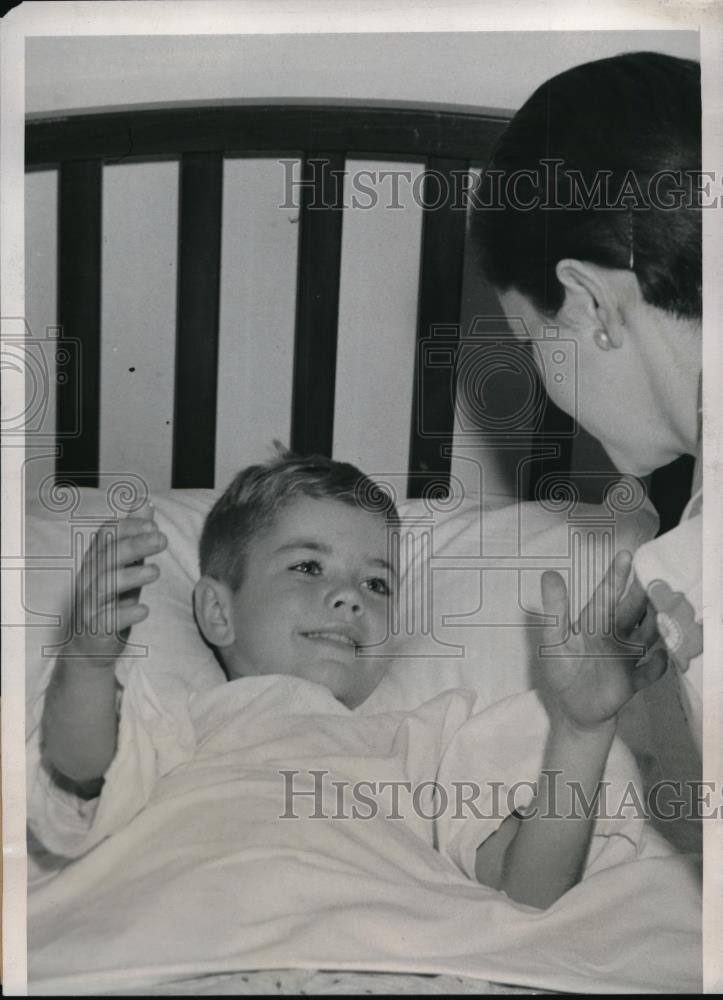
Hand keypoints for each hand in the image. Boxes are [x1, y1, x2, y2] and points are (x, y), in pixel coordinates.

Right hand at [65, 503, 166, 664]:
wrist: (90, 647)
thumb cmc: (110, 600)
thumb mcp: (124, 567)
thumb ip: (134, 537)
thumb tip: (145, 503)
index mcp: (95, 562)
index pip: (105, 535)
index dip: (128, 527)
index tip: (153, 526)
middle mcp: (88, 580)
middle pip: (107, 557)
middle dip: (134, 545)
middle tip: (163, 540)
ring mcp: (89, 604)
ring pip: (104, 585)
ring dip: (131, 576)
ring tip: (156, 571)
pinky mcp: (95, 629)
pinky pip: (107, 619)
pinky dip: (126, 614)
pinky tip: (144, 610)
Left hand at [539, 551, 666, 732]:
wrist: (576, 711)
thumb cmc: (564, 671)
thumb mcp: (555, 640)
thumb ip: (555, 609)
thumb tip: (550, 573)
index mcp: (596, 622)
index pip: (606, 595)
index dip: (616, 576)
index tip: (626, 555)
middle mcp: (616, 634)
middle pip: (633, 611)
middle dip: (644, 595)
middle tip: (656, 576)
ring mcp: (628, 657)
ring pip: (648, 636)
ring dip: (656, 626)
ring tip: (665, 613)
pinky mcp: (634, 680)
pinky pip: (650, 671)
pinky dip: (657, 665)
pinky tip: (660, 658)